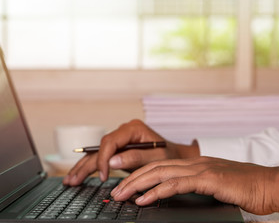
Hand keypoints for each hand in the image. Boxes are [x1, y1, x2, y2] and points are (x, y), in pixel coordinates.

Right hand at [63, 119, 198, 185]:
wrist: (175, 155)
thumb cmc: (169, 155)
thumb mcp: (156, 158)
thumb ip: (135, 158)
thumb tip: (112, 161)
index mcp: (133, 129)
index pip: (110, 142)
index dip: (103, 159)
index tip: (103, 175)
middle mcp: (124, 131)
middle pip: (100, 147)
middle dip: (87, 164)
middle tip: (74, 180)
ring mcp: (120, 139)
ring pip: (97, 152)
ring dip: (84, 166)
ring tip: (71, 180)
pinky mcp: (119, 147)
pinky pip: (102, 156)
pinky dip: (91, 166)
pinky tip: (79, 174)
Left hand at [110, 156, 278, 214]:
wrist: (269, 184)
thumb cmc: (245, 188)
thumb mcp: (215, 186)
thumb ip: (197, 187)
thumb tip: (178, 195)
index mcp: (195, 164)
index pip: (160, 166)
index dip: (139, 175)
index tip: (125, 186)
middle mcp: (195, 163)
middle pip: (155, 167)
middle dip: (131, 179)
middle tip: (114, 191)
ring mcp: (201, 169)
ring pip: (161, 173)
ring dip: (138, 184)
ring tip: (121, 195)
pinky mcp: (209, 179)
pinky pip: (177, 184)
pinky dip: (157, 191)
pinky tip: (144, 199)